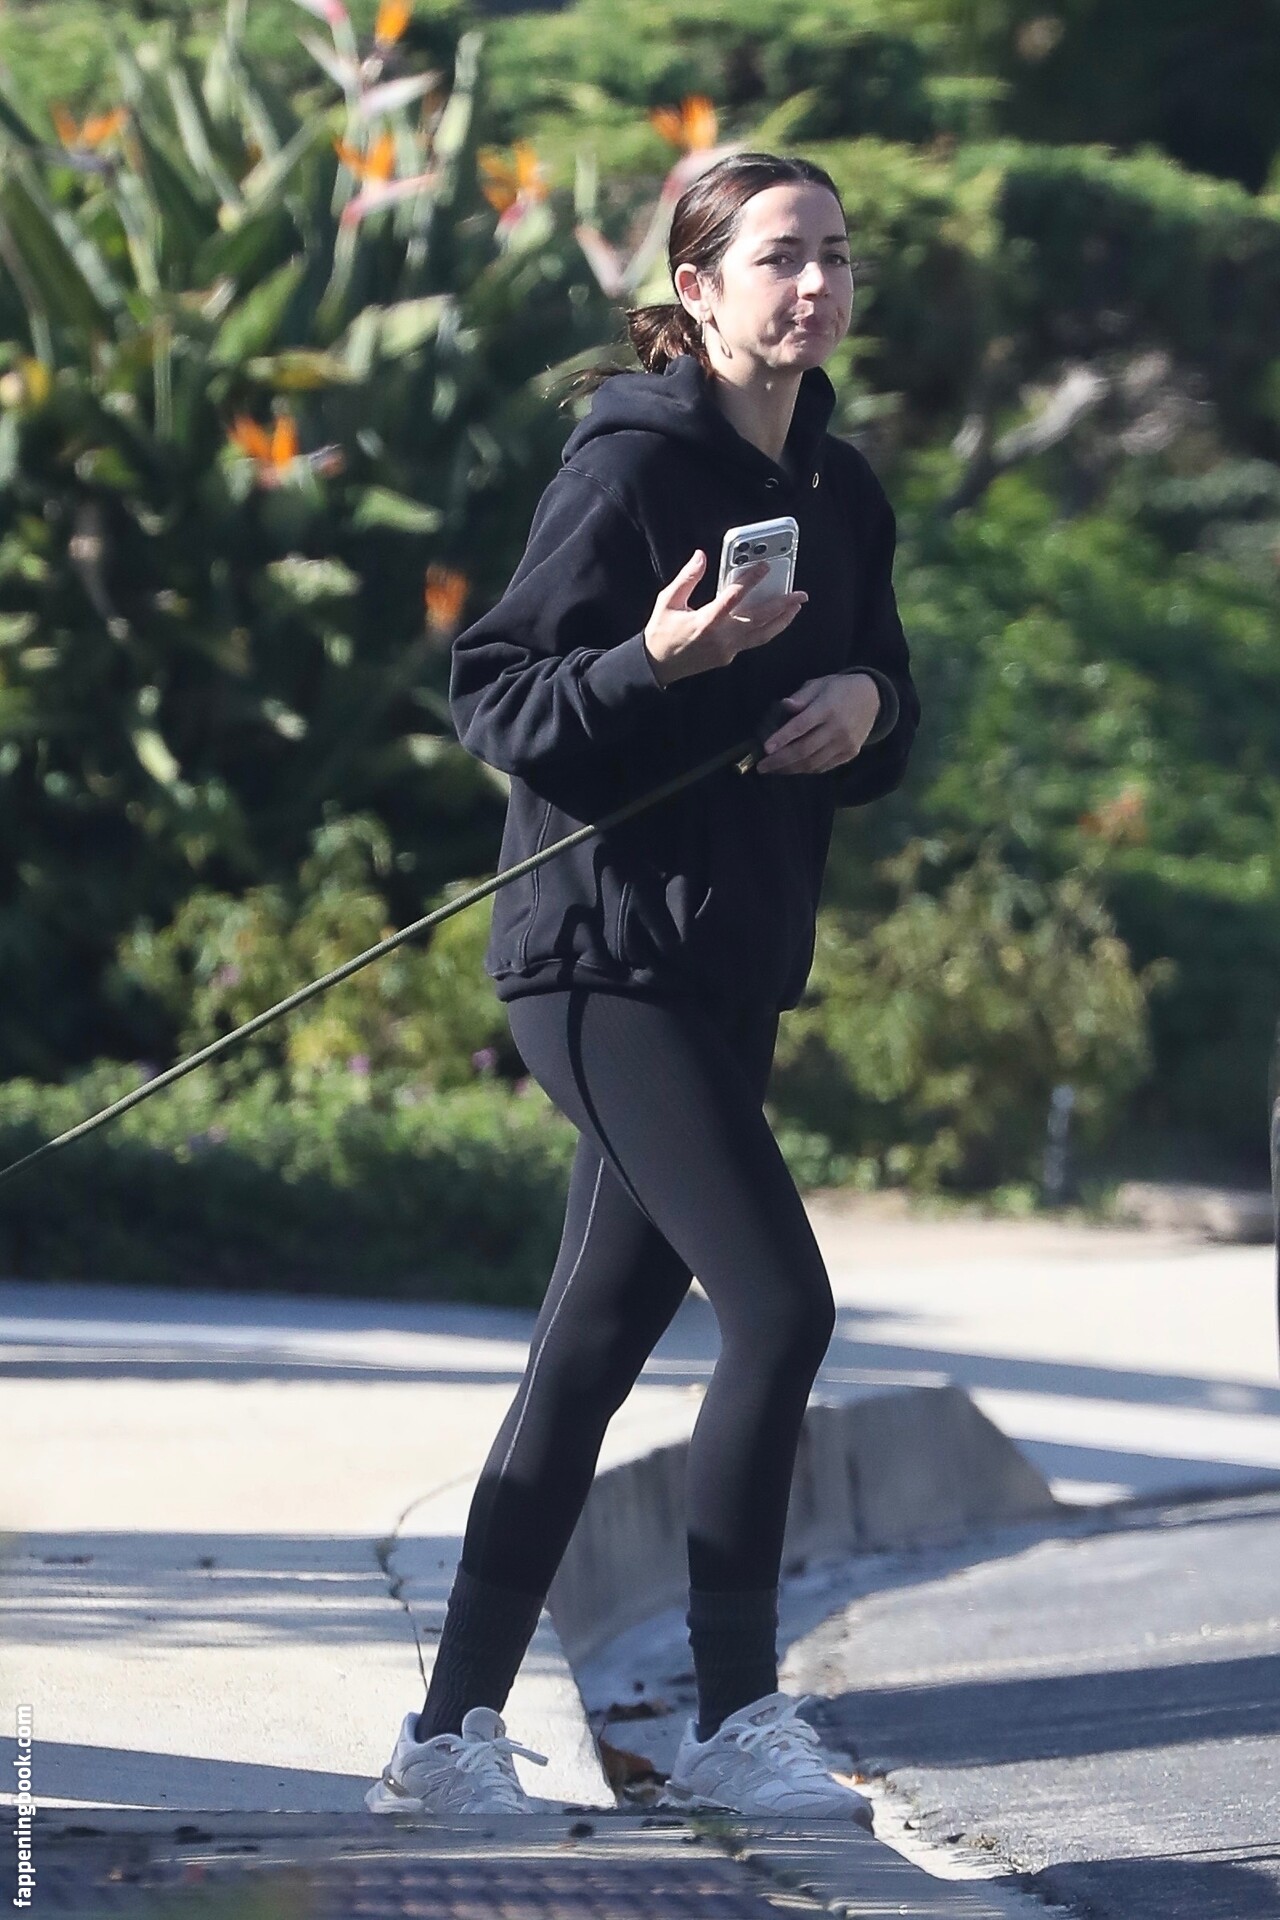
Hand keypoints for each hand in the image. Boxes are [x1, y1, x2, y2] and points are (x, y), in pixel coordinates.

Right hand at [643, 549, 807, 686]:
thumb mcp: (667, 601)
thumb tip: (701, 556)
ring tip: (796, 607)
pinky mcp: (729, 657)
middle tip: (799, 593)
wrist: (657, 667)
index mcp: (705, 622)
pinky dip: (769, 629)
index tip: (765, 567)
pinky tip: (777, 619)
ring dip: (782, 620)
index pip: (734, 597)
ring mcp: (727, 650)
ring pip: (762, 634)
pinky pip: (754, 641)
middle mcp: (721, 637)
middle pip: (759, 619)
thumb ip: (687, 578)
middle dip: (782, 605)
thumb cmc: (661, 632)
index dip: (751, 580)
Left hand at [754, 673, 881, 774]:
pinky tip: (792, 767)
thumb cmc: (838, 689)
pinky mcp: (850, 754)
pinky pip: (823, 767)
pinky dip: (805, 769)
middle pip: (804, 750)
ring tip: (773, 769)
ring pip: (812, 763)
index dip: (782, 738)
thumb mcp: (819, 684)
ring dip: (790, 768)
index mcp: (827, 708)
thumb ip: (801, 697)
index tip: (765, 749)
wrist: (872, 698)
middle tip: (761, 766)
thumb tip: (784, 705)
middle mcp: (838, 728)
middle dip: (779, 761)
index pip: (801, 726)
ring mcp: (845, 743)